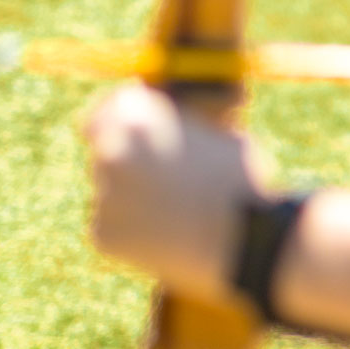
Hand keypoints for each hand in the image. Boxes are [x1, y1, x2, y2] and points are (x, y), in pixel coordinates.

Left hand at [82, 84, 273, 303]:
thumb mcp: (219, 134)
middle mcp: (111, 152)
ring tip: (176, 212)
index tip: (132, 131)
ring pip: (111, 192)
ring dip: (133, 199)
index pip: (110, 108)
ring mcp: (103, 195)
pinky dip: (132, 231)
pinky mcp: (103, 235)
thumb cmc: (241, 182)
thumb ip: (182, 126)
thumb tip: (171, 126)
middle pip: (108, 151)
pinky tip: (167, 235)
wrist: (246, 240)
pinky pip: (112, 227)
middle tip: (163, 180)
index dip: (123, 120)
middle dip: (130, 163)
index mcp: (139, 118)